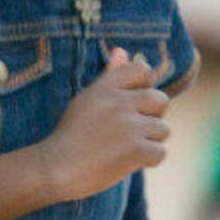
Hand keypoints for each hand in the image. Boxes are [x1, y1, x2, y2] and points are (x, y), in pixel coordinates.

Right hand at [40, 47, 170, 201]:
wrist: (56, 169)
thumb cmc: (72, 134)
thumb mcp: (87, 98)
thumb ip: (109, 75)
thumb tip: (122, 49)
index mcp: (106, 87)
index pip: (143, 71)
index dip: (143, 88)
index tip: (129, 105)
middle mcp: (119, 102)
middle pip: (161, 100)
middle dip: (152, 117)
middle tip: (129, 131)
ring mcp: (128, 126)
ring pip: (163, 129)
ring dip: (149, 141)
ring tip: (124, 148)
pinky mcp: (135, 150)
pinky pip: (160, 152)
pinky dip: (148, 160)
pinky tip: (127, 162)